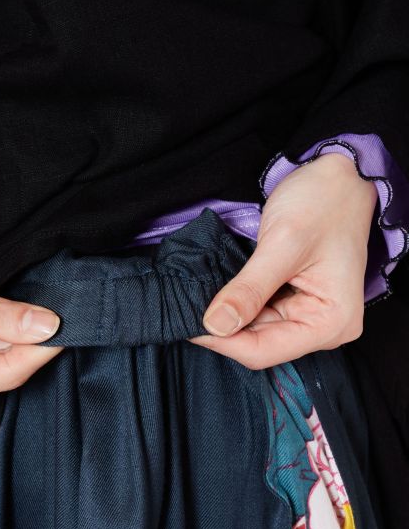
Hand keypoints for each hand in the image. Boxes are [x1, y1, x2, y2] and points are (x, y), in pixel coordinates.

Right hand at [0, 234, 62, 416]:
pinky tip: (16, 312)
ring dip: (17, 334)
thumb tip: (49, 326)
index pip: (5, 373)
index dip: (43, 349)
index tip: (75, 325)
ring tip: (42, 305)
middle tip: (67, 309)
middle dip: (32, 340)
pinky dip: (1, 332)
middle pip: (2, 369)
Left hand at [190, 153, 377, 368]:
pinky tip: (219, 290)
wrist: (340, 176)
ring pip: (253, 331)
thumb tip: (215, 325)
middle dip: (223, 327)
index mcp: (331, 323)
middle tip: (188, 304)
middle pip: (258, 345)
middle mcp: (323, 328)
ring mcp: (309, 316)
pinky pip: (258, 314)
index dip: (221, 341)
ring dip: (227, 315)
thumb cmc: (323, 202)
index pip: (263, 351)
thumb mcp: (282, 244)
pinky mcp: (295, 303)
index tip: (188, 321)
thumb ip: (249, 289)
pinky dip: (237, 304)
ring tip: (200, 293)